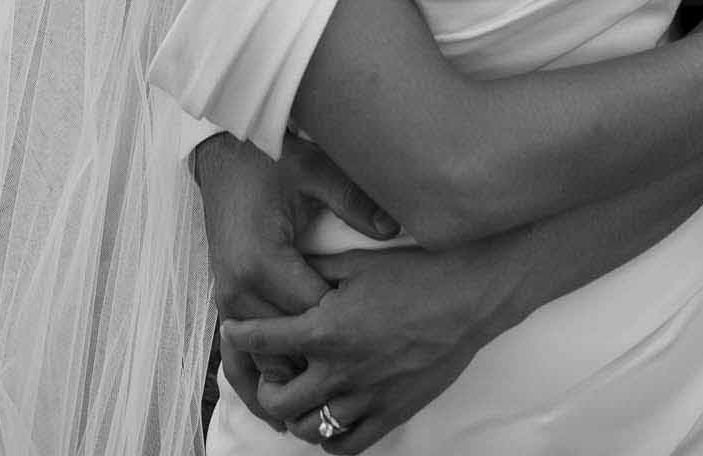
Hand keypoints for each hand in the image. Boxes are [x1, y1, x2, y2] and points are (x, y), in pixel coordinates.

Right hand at [194, 132, 398, 422]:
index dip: (346, 332)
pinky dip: (252, 379)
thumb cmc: (272, 159)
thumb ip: (354, 202)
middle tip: (360, 390)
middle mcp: (241, 289)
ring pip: (258, 361)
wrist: (224, 151)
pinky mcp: (222, 297)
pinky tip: (271, 407)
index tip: (381, 345)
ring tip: (317, 419)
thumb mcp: (316, 172)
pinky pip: (234, 353)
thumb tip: (393, 228)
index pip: (313, 315)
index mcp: (266, 261)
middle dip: (320, 370)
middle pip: (286, 348)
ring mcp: (227, 297)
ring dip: (284, 387)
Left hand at [223, 244, 497, 450]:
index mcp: (327, 330)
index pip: (264, 342)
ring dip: (293, 412)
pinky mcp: (390, 414)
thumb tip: (287, 269)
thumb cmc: (415, 274)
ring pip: (306, 428)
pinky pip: (345, 445)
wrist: (469, 296)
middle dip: (264, 384)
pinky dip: (327, 438)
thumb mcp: (358, 264)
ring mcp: (365, 398)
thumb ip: (317, 271)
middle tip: (270, 369)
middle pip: (277, 399)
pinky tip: (328, 417)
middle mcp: (340, 371)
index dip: (240, 335)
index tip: (233, 329)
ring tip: (299, 392)